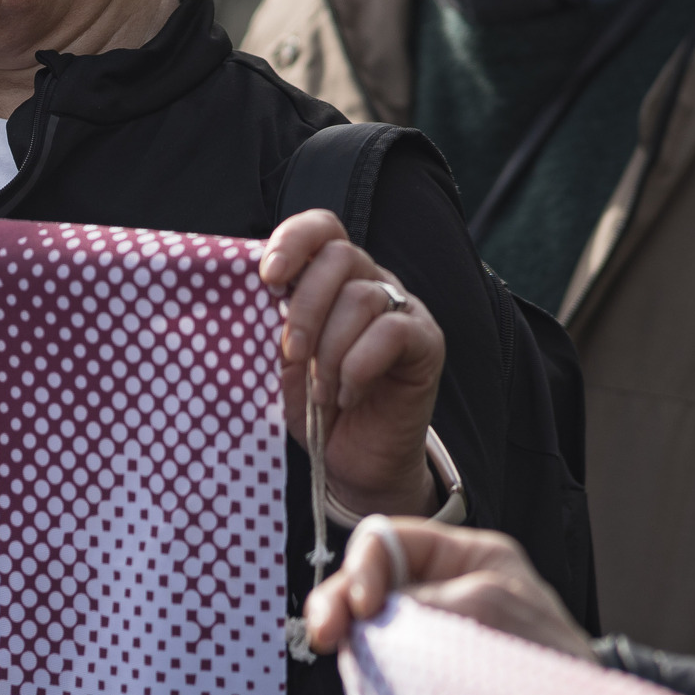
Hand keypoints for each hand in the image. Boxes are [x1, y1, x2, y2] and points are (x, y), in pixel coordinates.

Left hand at [259, 209, 444, 518]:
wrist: (359, 465)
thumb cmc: (320, 410)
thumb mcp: (288, 367)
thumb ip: (280, 328)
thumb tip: (269, 300)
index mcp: (334, 280)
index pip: (323, 229)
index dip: (294, 240)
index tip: (268, 277)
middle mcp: (373, 284)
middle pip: (340, 256)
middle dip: (305, 307)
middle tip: (293, 355)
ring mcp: (404, 310)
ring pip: (362, 297)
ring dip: (330, 350)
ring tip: (323, 391)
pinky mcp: (426, 342)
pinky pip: (392, 331)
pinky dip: (359, 366)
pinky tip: (349, 394)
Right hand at [302, 513, 593, 661]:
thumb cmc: (555, 664)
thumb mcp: (493, 609)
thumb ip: (430, 602)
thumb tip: (373, 618)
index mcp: (469, 557)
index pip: (391, 541)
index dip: (364, 567)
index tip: (363, 609)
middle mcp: (445, 590)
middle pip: (369, 580)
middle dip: (340, 600)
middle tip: (325, 635)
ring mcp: (434, 636)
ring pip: (369, 624)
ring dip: (348, 635)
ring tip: (337, 652)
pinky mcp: (427, 680)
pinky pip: (382, 664)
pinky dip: (366, 668)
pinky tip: (361, 678)